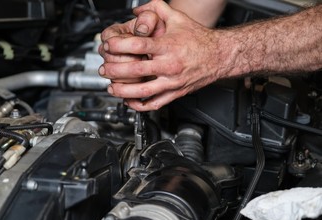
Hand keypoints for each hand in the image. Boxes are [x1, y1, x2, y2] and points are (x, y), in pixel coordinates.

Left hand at [99, 0, 223, 110]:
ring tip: (111, 87)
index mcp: (168, 46)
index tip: (108, 45)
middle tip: (103, 69)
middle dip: (114, 70)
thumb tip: (137, 10)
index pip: (137, 45)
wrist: (220, 56)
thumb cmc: (199, 39)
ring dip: (123, 91)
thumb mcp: (178, 18)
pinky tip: (129, 101)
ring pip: (142, 91)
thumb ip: (156, 8)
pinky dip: (139, 105)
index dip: (118, 45)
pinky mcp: (175, 93)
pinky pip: (154, 103)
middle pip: (135, 70)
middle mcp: (169, 65)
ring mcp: (172, 82)